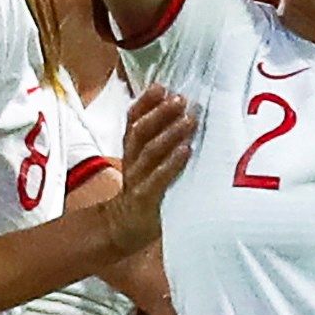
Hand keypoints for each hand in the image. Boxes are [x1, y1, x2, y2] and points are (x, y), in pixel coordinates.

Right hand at [98, 88, 195, 250]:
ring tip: (189, 120)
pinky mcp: (146, 199)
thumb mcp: (148, 162)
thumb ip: (159, 140)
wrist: (125, 228)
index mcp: (132, 150)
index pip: (133, 120)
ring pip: (149, 152)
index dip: (145, 102)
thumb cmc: (147, 190)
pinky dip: (172, 163)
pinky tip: (186, 150)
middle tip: (180, 99)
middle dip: (159, 113)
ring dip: (169, 133)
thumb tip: (185, 112)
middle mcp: (132, 161)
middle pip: (140, 131)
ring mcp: (137, 180)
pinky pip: (158, 179)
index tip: (161, 87)